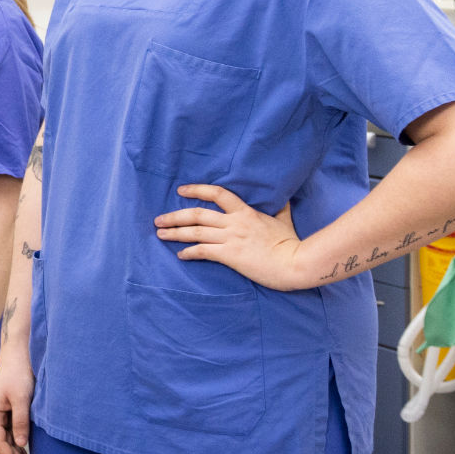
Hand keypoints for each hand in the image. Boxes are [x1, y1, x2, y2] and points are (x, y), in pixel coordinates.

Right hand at [0, 355, 33, 453]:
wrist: (17, 355)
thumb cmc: (18, 374)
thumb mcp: (21, 398)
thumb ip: (20, 421)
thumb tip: (20, 444)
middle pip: (3, 443)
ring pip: (7, 439)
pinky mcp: (7, 410)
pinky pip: (11, 431)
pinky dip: (18, 443)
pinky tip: (25, 452)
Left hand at [155, 185, 306, 290]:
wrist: (296, 263)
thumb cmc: (291, 243)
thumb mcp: (284, 220)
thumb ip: (279, 209)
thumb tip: (283, 200)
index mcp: (245, 212)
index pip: (217, 194)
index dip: (197, 190)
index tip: (181, 190)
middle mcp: (234, 223)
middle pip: (197, 214)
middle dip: (174, 216)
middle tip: (158, 220)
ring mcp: (231, 239)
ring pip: (195, 232)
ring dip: (175, 233)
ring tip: (160, 234)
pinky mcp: (230, 256)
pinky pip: (203, 251)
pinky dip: (189, 252)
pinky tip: (181, 255)